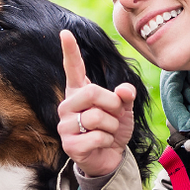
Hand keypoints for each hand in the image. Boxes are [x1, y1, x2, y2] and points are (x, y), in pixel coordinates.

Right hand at [58, 29, 135, 176]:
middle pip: (91, 92)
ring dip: (112, 126)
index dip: (70, 51)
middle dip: (112, 105)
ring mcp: (65, 126)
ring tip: (109, 132)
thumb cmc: (112, 129)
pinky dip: (107, 141)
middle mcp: (67, 106)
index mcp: (79, 93)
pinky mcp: (69, 145)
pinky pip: (97, 136)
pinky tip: (102, 144)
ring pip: (96, 117)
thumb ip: (125, 96)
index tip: (65, 32)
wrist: (109, 157)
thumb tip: (124, 90)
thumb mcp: (123, 110)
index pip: (73, 69)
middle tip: (115, 115)